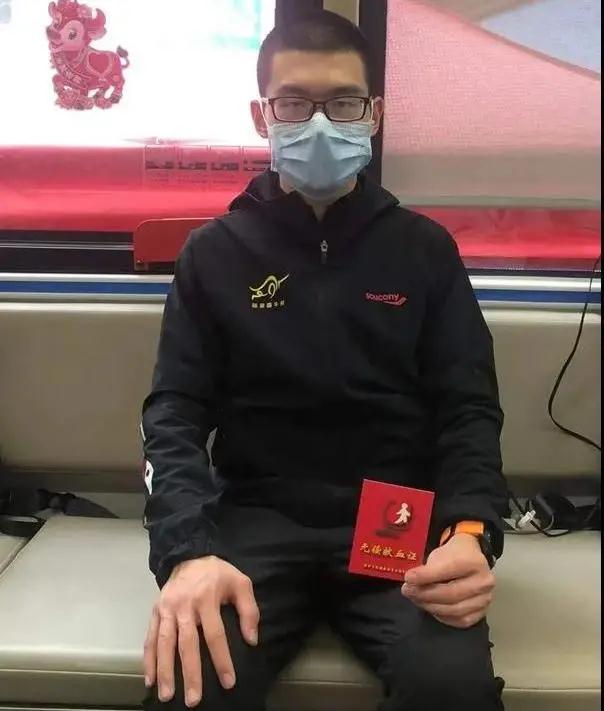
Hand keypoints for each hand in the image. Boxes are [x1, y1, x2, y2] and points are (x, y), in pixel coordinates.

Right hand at [144, 556, 259, 707]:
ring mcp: (167, 609)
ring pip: (164, 643)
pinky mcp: (155, 611)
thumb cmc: (217, 572)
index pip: (215, 634)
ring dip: (165, 670)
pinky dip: (148, 659)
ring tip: (166, 695)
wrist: (188, 553)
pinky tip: (150, 678)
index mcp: (206, 598)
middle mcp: (184, 606)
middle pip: (186, 643)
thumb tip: (251, 640)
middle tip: (193, 700)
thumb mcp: (240, 582)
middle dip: (190, 673)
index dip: (222, 659)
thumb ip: (249, 610)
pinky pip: (150, 637)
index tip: (228, 681)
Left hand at [401, 533, 494, 628]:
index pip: (448, 570)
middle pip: (451, 594)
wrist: (471, 558)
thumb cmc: (452, 555)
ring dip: (430, 606)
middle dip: (425, 594)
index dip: (426, 576)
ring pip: (455, 610)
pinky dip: (442, 617)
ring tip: (416, 599)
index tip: (408, 578)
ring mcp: (486, 599)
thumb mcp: (439, 555)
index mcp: (474, 562)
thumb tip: (411, 585)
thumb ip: (428, 569)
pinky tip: (431, 608)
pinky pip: (460, 621)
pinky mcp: (483, 613)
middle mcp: (484, 581)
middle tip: (407, 591)